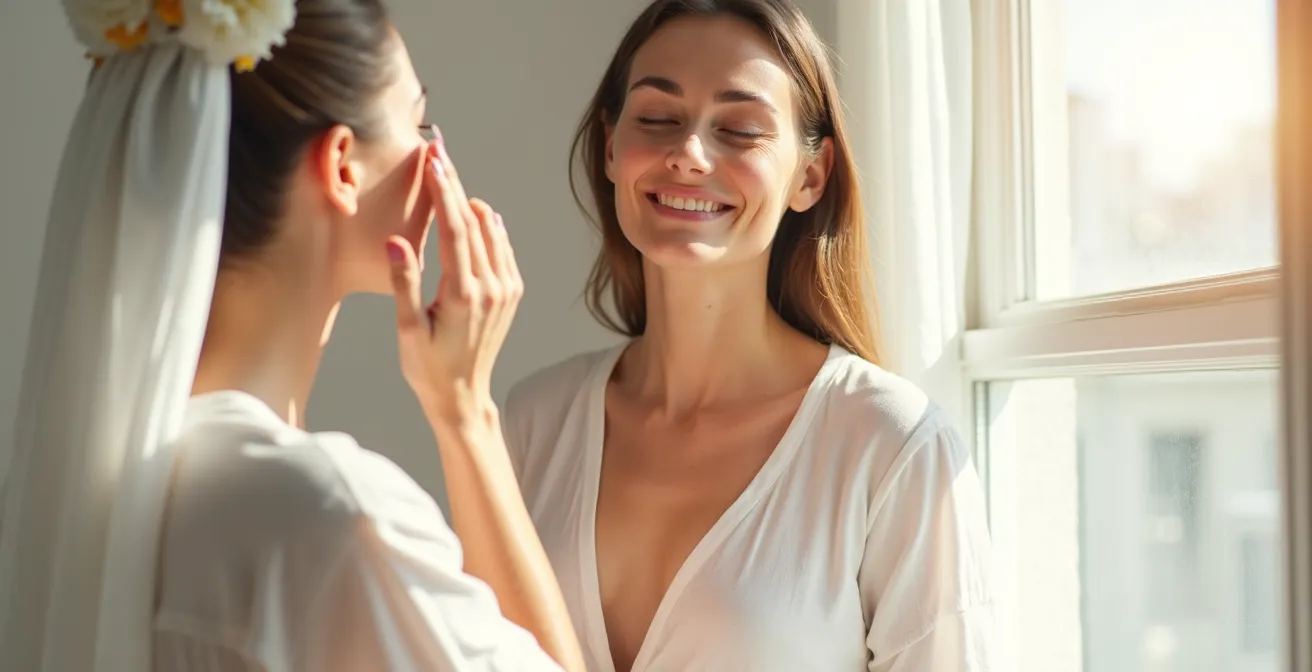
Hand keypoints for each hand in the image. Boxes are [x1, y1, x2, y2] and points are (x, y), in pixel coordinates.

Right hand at [387, 136, 522, 422]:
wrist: (462, 395)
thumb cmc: (426, 367)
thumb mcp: (407, 329)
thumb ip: (404, 282)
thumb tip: (396, 241)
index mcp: (464, 294)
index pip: (455, 229)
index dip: (444, 191)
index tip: (434, 162)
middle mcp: (491, 288)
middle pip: (474, 222)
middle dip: (455, 185)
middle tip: (440, 153)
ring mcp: (506, 290)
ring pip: (491, 232)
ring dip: (470, 201)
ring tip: (449, 175)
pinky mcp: (511, 293)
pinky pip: (502, 248)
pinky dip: (489, 226)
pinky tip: (477, 211)